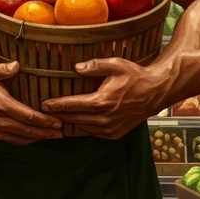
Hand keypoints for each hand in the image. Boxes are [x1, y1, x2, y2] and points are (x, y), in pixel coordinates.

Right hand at [0, 62, 63, 145]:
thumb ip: (2, 69)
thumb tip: (17, 65)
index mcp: (0, 104)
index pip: (27, 116)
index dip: (44, 120)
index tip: (58, 121)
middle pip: (27, 130)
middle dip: (46, 132)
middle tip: (62, 132)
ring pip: (21, 138)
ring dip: (38, 138)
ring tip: (54, 136)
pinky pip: (12, 141)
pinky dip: (26, 141)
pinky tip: (36, 138)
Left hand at [42, 57, 164, 138]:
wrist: (156, 92)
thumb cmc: (135, 76)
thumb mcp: (116, 64)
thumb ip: (95, 66)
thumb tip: (76, 67)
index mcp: (102, 101)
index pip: (72, 105)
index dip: (56, 105)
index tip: (43, 104)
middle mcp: (104, 118)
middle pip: (73, 119)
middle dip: (58, 115)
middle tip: (45, 111)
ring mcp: (110, 128)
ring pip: (82, 128)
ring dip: (70, 122)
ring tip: (57, 117)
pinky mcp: (114, 134)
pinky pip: (93, 133)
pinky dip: (83, 128)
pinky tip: (77, 121)